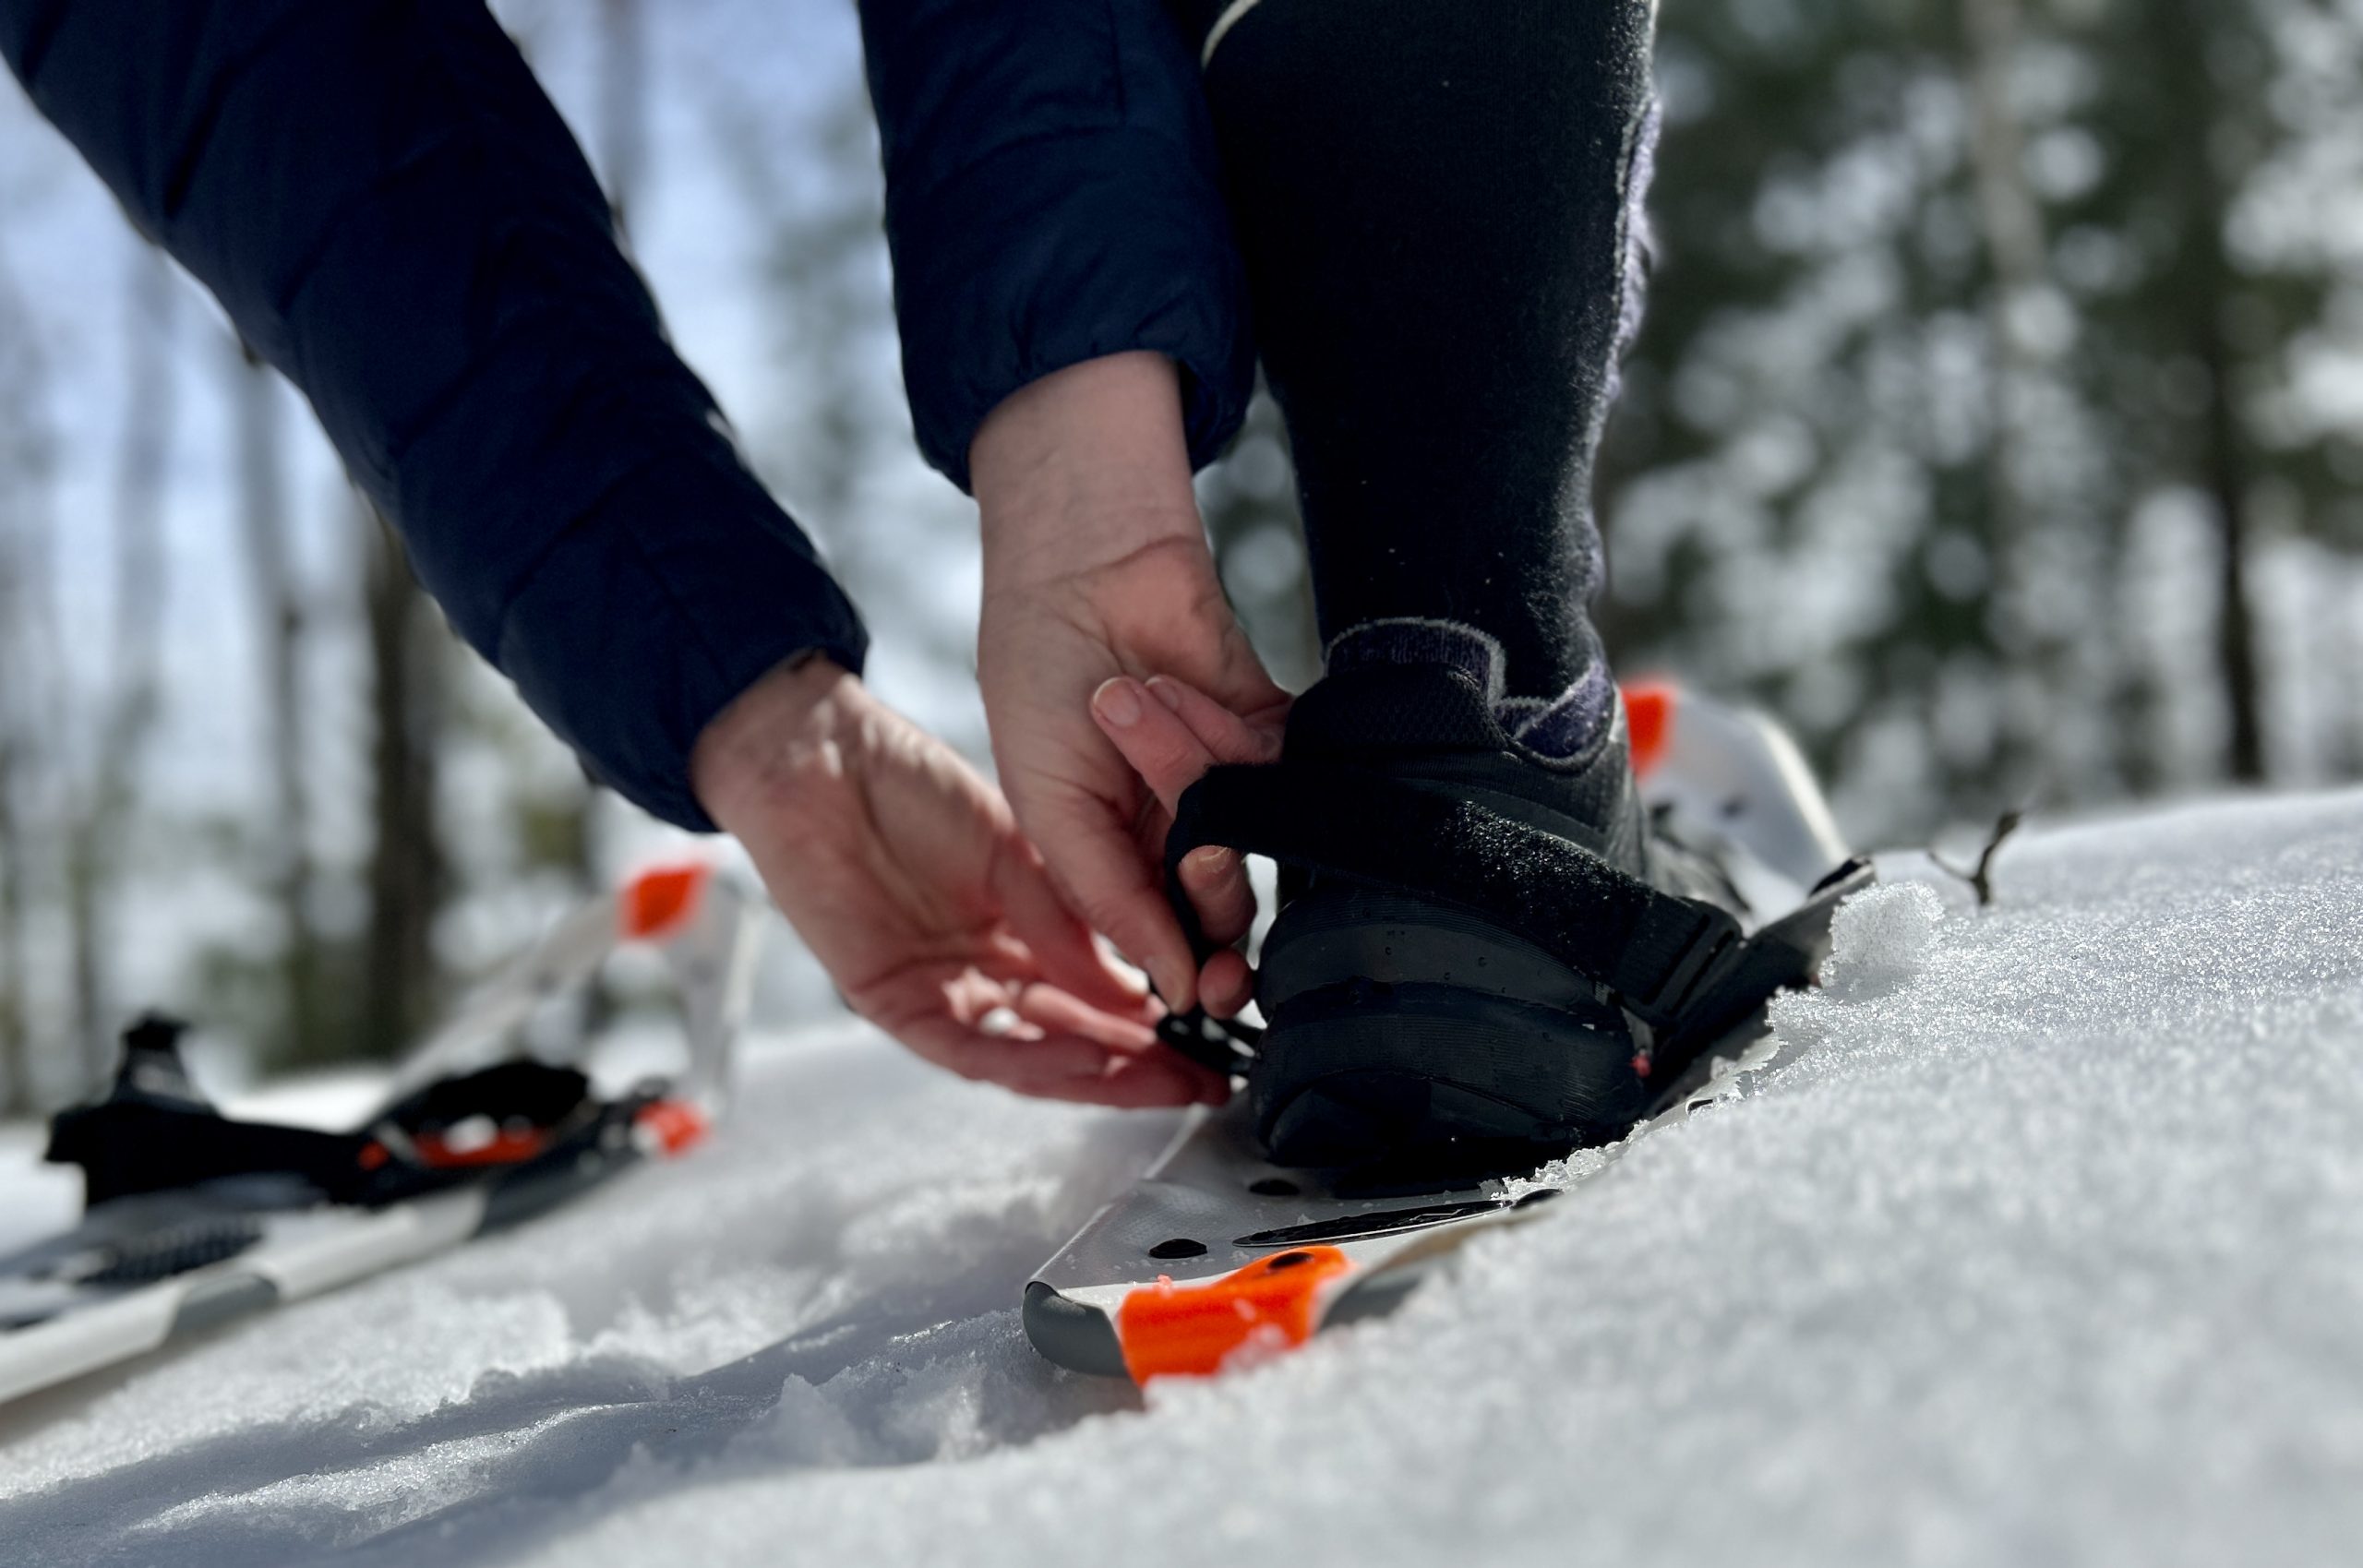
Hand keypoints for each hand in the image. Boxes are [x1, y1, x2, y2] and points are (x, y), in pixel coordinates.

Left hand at [692, 656, 1226, 1106]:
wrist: (821, 759)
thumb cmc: (907, 785)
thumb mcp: (1014, 851)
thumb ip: (1071, 922)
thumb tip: (1143, 988)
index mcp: (1015, 935)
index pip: (1093, 1000)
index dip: (1154, 1023)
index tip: (1216, 1031)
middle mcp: (982, 975)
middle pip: (1069, 1042)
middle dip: (1140, 1066)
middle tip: (1209, 1079)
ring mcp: (939, 992)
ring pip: (1025, 1056)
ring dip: (1095, 1074)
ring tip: (1163, 1077)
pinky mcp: (892, 1003)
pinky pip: (968, 1048)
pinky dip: (1028, 1058)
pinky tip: (1082, 1057)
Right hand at [970, 352, 1289, 1014]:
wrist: (1081, 566)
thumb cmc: (1039, 681)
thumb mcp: (1051, 810)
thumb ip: (1111, 902)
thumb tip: (1175, 992)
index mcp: (1120, 863)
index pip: (1175, 944)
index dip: (1201, 973)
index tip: (1214, 988)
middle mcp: (1181, 833)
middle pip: (1228, 901)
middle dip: (1210, 880)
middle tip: (1192, 843)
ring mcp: (1232, 783)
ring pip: (1253, 831)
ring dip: (1191, 771)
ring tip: (1137, 703)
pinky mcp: (1272, 733)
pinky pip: (1279, 767)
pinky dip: (1223, 731)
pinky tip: (1177, 687)